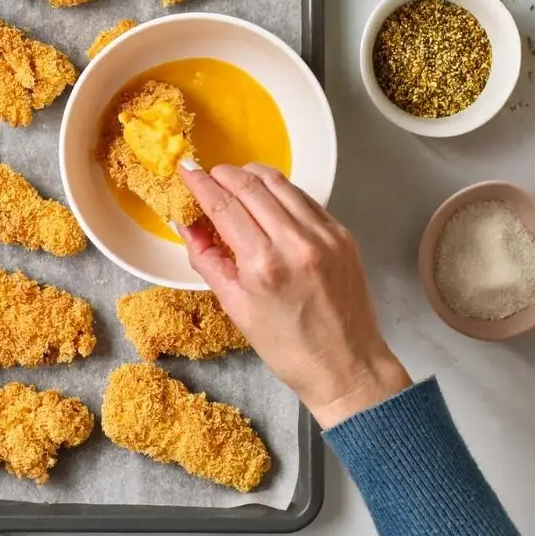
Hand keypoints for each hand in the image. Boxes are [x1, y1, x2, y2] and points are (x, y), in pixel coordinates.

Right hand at [178, 163, 409, 427]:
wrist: (347, 365)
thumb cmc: (289, 348)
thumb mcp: (236, 308)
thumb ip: (207, 261)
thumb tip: (187, 226)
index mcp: (263, 265)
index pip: (224, 206)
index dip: (200, 184)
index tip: (187, 170)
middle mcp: (296, 243)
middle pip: (250, 185)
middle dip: (223, 173)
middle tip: (208, 174)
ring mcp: (324, 235)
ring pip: (280, 183)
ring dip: (252, 175)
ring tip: (235, 181)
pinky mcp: (342, 234)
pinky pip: (304, 199)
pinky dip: (281, 192)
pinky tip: (269, 200)